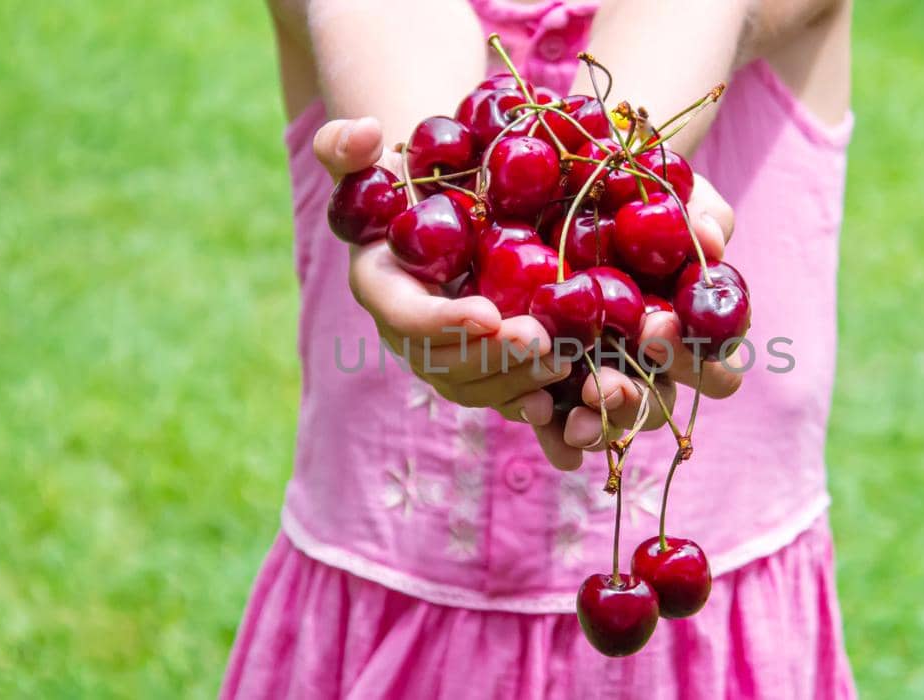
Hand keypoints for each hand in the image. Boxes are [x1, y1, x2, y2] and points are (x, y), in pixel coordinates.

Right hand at [314, 117, 741, 470]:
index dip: (444, 322)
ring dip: (524, 379)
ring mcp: (450, 358)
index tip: (487, 313)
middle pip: (449, 364)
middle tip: (541, 338)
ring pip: (483, 387)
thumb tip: (364, 133)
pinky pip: (510, 395)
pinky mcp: (487, 368)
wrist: (438, 210)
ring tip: (568, 356)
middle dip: (495, 358)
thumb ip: (347, 145)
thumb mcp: (372, 159)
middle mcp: (413, 337)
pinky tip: (576, 389)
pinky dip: (541, 399)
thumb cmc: (406, 179)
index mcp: (383, 292)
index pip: (407, 318)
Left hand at [530, 171, 741, 469]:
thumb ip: (704, 215)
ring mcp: (604, 373)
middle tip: (604, 386)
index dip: (695, 360)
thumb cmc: (643, 195)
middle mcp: (651, 365)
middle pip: (658, 403)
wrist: (576, 186)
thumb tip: (708, 238)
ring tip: (574, 418)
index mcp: (692, 333)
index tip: (660, 327)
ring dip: (595, 424)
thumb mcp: (679, 193)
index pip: (716, 369)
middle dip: (633, 400)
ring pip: (610, 418)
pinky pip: (555, 416)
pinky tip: (533, 410)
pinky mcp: (555, 376)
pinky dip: (548, 424)